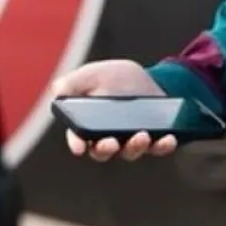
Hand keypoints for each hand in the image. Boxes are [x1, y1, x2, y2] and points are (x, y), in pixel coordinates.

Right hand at [51, 59, 177, 161]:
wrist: (147, 78)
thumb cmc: (115, 78)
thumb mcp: (95, 74)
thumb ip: (77, 81)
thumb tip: (57, 89)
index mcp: (89, 124)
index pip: (78, 138)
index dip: (76, 143)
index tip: (78, 146)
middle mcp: (108, 138)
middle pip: (102, 152)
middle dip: (104, 150)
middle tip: (110, 143)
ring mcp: (131, 141)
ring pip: (130, 152)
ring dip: (135, 147)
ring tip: (142, 135)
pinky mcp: (154, 141)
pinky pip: (157, 148)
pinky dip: (163, 146)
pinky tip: (168, 138)